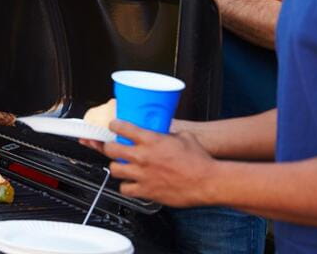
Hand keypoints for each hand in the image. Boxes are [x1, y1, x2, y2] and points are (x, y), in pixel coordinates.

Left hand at [101, 120, 217, 206]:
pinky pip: (125, 189)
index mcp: (151, 140)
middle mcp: (143, 157)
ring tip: (121, 166)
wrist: (208, 182)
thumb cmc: (199, 160)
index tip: (113, 126)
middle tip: (112, 147)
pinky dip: (126, 186)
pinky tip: (131, 183)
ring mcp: (143, 175)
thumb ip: (167, 134)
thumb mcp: (184, 137)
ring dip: (116, 167)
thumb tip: (162, 133)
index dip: (114, 126)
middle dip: (109, 147)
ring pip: (114, 169)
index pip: (122, 128)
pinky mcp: (146, 191)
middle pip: (111, 149)